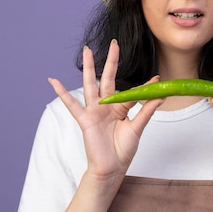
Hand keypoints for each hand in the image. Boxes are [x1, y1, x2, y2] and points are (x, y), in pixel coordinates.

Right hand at [48, 40, 162, 184]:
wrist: (111, 168)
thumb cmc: (122, 150)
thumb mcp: (137, 128)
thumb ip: (146, 110)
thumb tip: (159, 94)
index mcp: (119, 108)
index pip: (131, 91)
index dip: (144, 86)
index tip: (156, 78)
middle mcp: (106, 106)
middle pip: (108, 78)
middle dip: (111, 61)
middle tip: (114, 43)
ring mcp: (94, 111)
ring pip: (91, 84)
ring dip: (89, 67)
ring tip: (87, 50)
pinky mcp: (85, 119)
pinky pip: (71, 105)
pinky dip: (62, 93)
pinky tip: (53, 81)